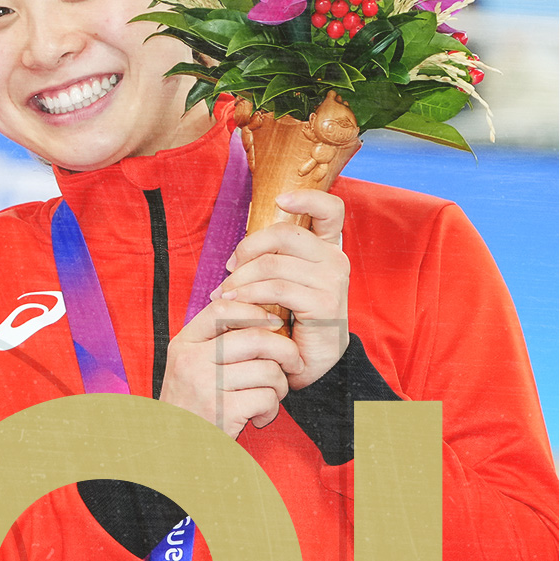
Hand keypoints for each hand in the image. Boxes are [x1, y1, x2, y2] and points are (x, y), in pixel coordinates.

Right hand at [160, 298, 298, 438]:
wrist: (174, 450)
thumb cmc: (192, 405)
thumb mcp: (191, 366)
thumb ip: (216, 342)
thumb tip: (265, 317)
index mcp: (184, 344)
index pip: (222, 309)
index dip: (255, 312)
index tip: (274, 323)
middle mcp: (191, 360)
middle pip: (255, 338)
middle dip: (286, 349)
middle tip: (294, 362)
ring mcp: (205, 385)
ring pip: (267, 369)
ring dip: (281, 385)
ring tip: (272, 395)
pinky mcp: (221, 412)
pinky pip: (266, 398)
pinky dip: (271, 409)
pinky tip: (259, 417)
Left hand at [213, 189, 349, 389]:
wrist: (307, 363)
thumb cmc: (289, 320)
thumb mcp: (282, 284)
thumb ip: (272, 260)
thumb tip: (237, 250)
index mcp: (327, 249)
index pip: (330, 209)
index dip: (307, 197)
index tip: (281, 198)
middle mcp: (335, 260)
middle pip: (285, 233)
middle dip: (248, 247)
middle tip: (229, 269)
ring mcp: (332, 281)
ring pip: (274, 263)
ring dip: (241, 278)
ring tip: (224, 293)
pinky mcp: (324, 304)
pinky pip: (277, 289)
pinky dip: (250, 294)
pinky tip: (236, 303)